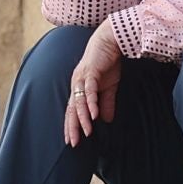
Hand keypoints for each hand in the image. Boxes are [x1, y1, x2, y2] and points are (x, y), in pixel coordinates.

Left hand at [64, 20, 123, 147]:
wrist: (111, 41)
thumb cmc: (107, 62)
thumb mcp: (109, 87)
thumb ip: (106, 103)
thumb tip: (105, 120)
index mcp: (79, 88)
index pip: (72, 110)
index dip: (72, 125)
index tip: (73, 141)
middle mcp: (77, 84)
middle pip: (71, 109)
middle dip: (72, 127)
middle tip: (73, 143)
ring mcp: (82, 78)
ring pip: (79, 102)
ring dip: (83, 118)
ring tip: (86, 132)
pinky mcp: (90, 72)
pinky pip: (90, 91)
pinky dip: (91, 103)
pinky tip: (94, 115)